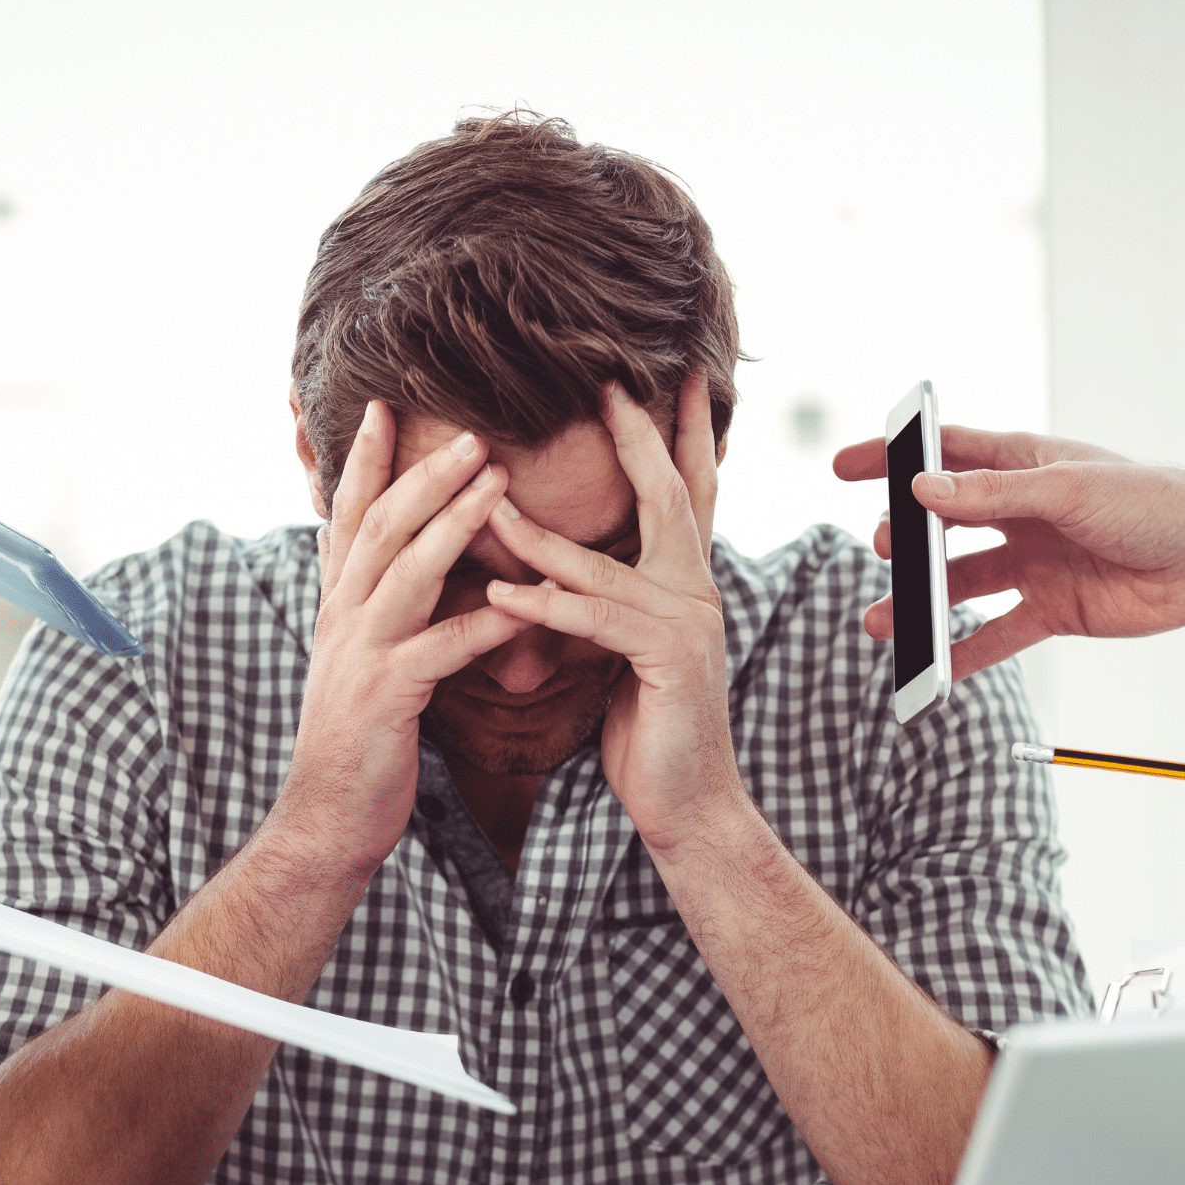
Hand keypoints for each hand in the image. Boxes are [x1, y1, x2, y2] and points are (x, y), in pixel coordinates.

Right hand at [279, 402, 530, 869]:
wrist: (326, 819)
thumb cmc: (358, 744)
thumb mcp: (361, 665)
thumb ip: (376, 615)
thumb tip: (398, 574)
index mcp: (338, 608)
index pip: (349, 518)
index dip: (365, 463)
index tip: (385, 408)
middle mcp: (342, 620)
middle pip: (381, 527)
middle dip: (423, 473)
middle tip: (471, 429)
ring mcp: (361, 655)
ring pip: (407, 571)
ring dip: (453, 522)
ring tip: (498, 481)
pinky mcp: (387, 697)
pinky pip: (443, 648)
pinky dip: (487, 621)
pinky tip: (528, 603)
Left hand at [480, 374, 740, 853]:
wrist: (687, 806)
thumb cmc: (650, 733)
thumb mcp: (624, 654)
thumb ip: (607, 605)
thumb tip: (565, 570)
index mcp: (686, 585)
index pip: (685, 493)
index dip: (677, 434)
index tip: (667, 378)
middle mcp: (697, 592)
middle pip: (669, 496)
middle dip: (639, 437)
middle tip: (609, 382)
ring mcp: (689, 623)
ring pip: (605, 562)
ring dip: (539, 533)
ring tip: (487, 502)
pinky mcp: (668, 660)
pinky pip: (595, 619)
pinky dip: (545, 604)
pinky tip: (500, 593)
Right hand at [832, 425, 1184, 679]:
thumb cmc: (1156, 503)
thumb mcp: (1067, 490)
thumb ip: (992, 494)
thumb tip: (922, 490)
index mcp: (1025, 466)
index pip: (944, 456)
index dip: (893, 459)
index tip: (844, 466)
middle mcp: (1023, 514)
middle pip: (943, 526)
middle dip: (904, 541)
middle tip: (883, 551)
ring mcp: (1035, 563)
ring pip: (960, 585)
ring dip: (920, 604)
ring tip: (882, 622)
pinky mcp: (1052, 610)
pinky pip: (996, 635)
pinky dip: (963, 654)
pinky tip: (931, 669)